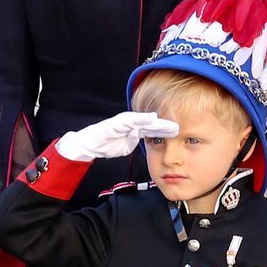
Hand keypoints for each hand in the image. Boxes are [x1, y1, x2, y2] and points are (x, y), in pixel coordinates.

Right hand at [55, 111, 178, 160]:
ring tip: (169, 123)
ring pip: (143, 120)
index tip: (178, 133)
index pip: (152, 129)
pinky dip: (141, 118)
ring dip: (156, 121)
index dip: (165, 130)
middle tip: (179, 127)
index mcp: (133, 129)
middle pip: (151, 123)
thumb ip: (133, 142)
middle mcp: (130, 123)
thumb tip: (140, 138)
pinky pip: (130, 120)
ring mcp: (123, 121)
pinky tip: (151, 118)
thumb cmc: (104, 144)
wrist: (87, 145)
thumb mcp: (124, 147)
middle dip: (165, 125)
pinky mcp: (116, 122)